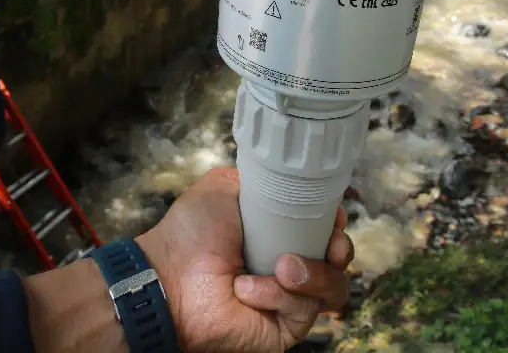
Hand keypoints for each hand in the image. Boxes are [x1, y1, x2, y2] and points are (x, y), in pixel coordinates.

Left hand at [136, 168, 351, 352]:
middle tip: (329, 244)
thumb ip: (255, 180)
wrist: (167, 276)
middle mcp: (289, 269)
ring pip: (334, 289)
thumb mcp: (223, 187)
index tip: (333, 216)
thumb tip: (284, 179)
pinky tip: (247, 289)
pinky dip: (278, 296)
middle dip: (340, 249)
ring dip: (314, 273)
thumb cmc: (189, 233)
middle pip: (339, 261)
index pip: (325, 231)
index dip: (335, 223)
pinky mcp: (284, 329)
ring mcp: (289, 301)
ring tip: (282, 266)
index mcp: (279, 235)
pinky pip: (304, 311)